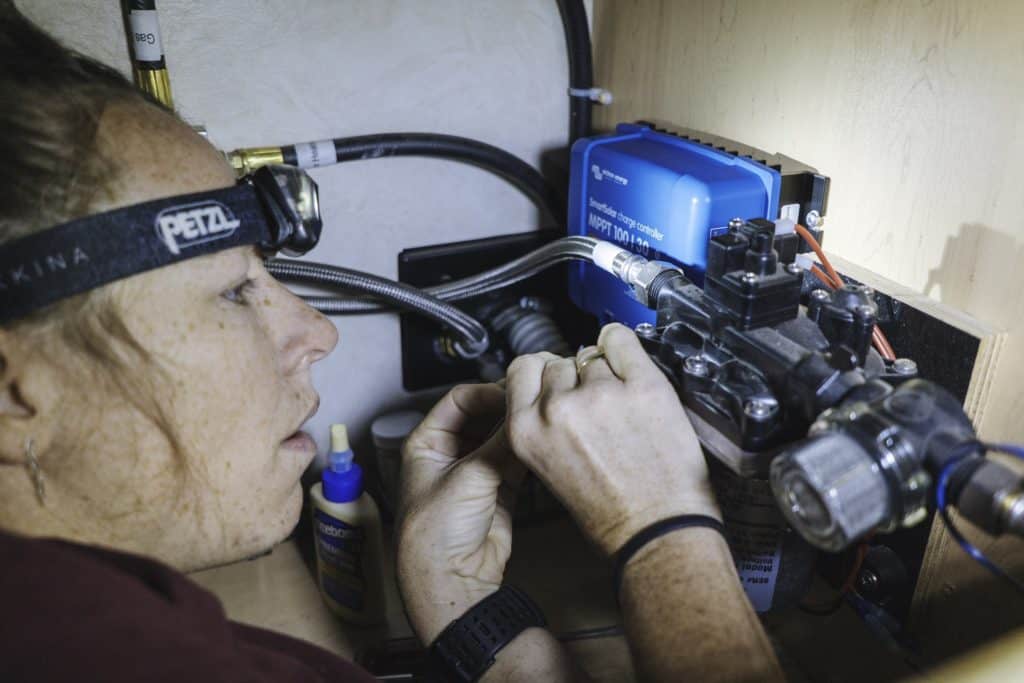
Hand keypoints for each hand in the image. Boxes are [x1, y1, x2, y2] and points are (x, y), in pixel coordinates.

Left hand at [395, 383, 522, 644]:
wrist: (453, 579)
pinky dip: (528, 451)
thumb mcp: (468, 477)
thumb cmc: (437, 531)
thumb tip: (524, 411)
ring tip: (543, 419)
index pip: (460, 401)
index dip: (488, 394)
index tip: (516, 393)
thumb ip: (499, 442)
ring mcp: (475, 470)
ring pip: (501, 438)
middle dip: (508, 410)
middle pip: (484, 417)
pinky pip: (515, 460)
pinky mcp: (497, 489)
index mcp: (427, 442)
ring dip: (519, 431)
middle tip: (535, 402)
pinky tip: (542, 443)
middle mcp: (449, 452)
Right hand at [505, 323, 718, 556]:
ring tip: (620, 406)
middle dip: (575, 378)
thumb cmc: (608, 512)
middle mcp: (558, 409)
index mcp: (527, 431)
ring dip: (604, 372)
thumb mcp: (547, 468)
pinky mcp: (642, 387)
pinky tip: (628, 363)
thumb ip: (543, 424)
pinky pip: (622, 341)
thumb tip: (554, 384)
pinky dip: (622, 345)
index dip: (541, 370)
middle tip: (596, 406)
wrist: (657, 530)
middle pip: (558, 362)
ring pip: (592, 357)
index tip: (556, 377)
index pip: (522, 368)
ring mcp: (601, 395)